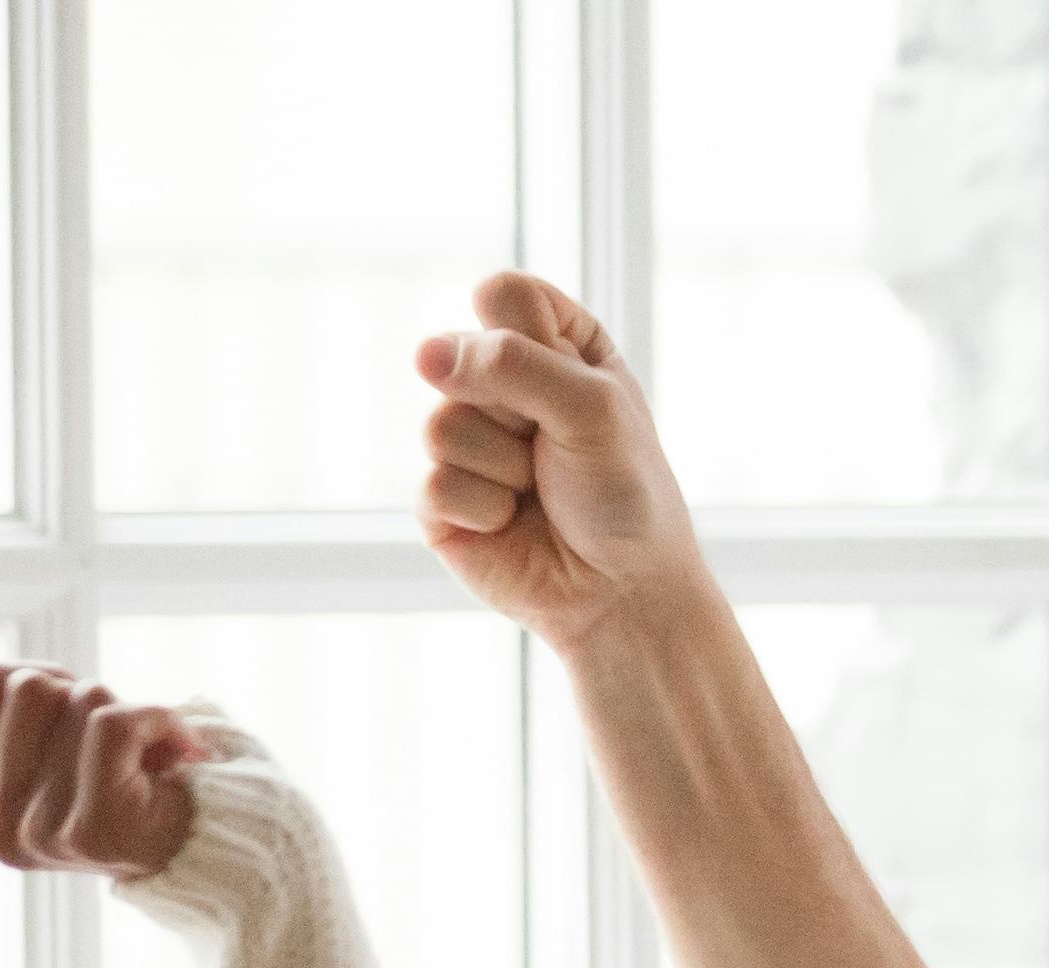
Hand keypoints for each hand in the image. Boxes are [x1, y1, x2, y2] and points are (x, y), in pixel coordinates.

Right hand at [0, 663, 203, 882]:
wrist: (219, 845)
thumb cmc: (139, 782)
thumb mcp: (63, 734)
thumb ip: (8, 705)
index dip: (46, 680)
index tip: (82, 725)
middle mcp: (0, 829)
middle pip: (27, 686)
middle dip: (86, 697)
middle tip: (122, 749)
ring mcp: (43, 835)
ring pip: (78, 701)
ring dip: (128, 711)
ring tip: (146, 762)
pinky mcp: (95, 829)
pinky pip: (114, 723)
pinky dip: (161, 720)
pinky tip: (180, 754)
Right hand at [416, 272, 698, 648]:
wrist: (623, 592)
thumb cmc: (624, 495)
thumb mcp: (591, 408)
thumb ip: (514, 363)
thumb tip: (425, 355)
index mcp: (553, 346)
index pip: (503, 295)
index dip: (525, 335)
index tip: (573, 380)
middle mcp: (502, 386)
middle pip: (460, 357)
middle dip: (516, 412)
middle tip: (556, 450)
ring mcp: (466, 440)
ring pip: (440, 423)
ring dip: (502, 466)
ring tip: (538, 490)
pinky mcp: (441, 499)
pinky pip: (433, 483)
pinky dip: (483, 509)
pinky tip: (512, 524)